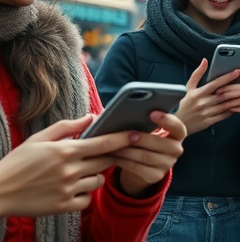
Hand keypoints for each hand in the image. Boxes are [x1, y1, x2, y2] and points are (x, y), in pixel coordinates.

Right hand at [0, 115, 135, 215]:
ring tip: (80, 172)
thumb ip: (67, 127)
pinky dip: (85, 194)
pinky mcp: (63, 206)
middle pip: (106, 161)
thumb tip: (91, 117)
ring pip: (98, 180)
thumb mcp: (39, 139)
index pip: (103, 143)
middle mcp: (70, 170)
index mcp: (65, 151)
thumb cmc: (18, 162)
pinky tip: (74, 188)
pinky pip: (87, 199)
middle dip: (109, 156)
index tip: (138, 134)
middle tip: (103, 154)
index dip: (123, 138)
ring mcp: (67, 189)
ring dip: (96, 175)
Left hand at [113, 111, 186, 196]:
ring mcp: (167, 164)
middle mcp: (177, 150)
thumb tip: (127, 111)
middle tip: (126, 134)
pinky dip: (123, 161)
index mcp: (178, 134)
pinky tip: (113, 155)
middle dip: (141, 138)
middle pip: (159, 143)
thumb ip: (145, 121)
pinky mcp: (155, 176)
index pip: (177, 127)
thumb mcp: (150, 130)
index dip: (166, 120)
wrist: (146, 165)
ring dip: (127, 150)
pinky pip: (137, 167)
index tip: (151, 113)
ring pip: (145, 156)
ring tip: (113, 144)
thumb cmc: (145, 140)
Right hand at [176, 59, 239, 134]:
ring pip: (225, 105)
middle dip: (236, 90)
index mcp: (198, 93)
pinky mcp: (208, 122)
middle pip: (223, 95)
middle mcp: (202, 103)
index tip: (237, 72)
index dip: (227, 78)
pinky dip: (232, 110)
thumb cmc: (185, 104)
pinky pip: (223, 115)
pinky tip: (239, 106)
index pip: (215, 83)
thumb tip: (205, 60)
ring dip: (237, 100)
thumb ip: (197, 74)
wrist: (178, 125)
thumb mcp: (188, 88)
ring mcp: (206, 113)